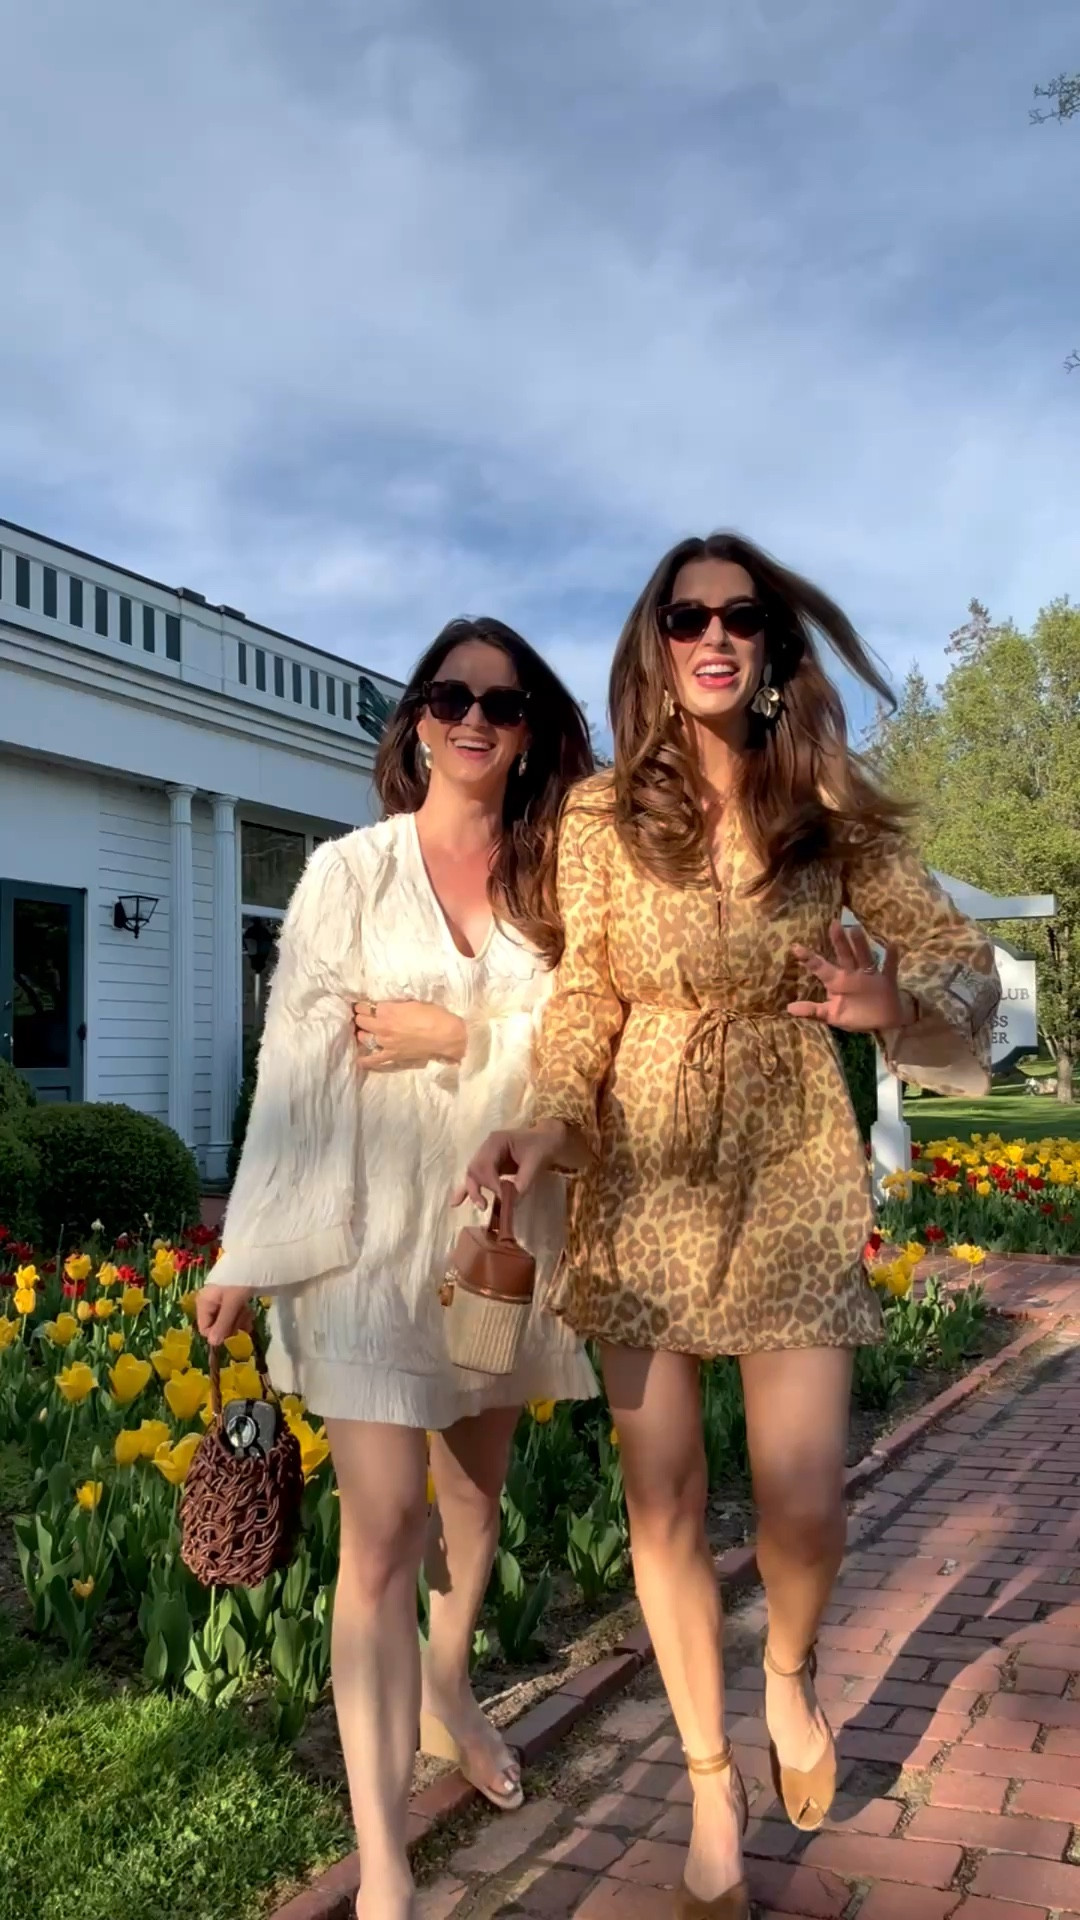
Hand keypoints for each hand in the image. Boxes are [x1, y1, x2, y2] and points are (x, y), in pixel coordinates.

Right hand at [196, 1284, 254, 1345]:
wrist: (253, 1258)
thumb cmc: (239, 1280)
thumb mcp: (232, 1303)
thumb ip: (223, 1324)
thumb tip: (213, 1344)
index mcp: (204, 1303)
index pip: (205, 1329)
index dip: (219, 1333)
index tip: (234, 1329)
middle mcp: (209, 1303)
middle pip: (216, 1325)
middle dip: (231, 1326)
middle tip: (244, 1318)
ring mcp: (220, 1300)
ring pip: (227, 1320)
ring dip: (238, 1321)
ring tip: (249, 1314)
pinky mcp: (231, 1298)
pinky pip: (233, 1313)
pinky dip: (241, 1315)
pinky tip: (250, 1312)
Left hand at [353, 999, 465, 1070]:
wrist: (446, 1035)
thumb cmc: (434, 1015)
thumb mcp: (412, 1003)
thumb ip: (395, 1006)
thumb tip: (386, 1007)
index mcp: (387, 1010)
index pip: (365, 1006)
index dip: (364, 1005)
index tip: (364, 1005)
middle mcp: (382, 1026)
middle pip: (361, 1021)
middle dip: (361, 1017)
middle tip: (365, 1016)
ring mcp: (385, 1042)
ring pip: (363, 1037)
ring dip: (363, 1033)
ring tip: (365, 1031)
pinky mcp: (392, 1055)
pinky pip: (374, 1060)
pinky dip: (365, 1060)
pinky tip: (359, 1060)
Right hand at [452, 1123, 569, 1207]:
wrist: (547, 1141)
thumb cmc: (542, 1147)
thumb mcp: (536, 1163)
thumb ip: (523, 1181)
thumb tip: (511, 1202)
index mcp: (496, 1141)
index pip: (485, 1164)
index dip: (491, 1183)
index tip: (503, 1197)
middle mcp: (487, 1147)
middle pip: (474, 1169)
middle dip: (478, 1188)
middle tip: (486, 1205)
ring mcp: (486, 1156)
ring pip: (473, 1175)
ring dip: (473, 1191)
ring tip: (481, 1206)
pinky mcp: (490, 1166)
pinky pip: (476, 1178)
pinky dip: (467, 1190)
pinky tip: (456, 1202)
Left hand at [787, 921, 913, 1032]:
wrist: (882, 1022)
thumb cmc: (855, 1014)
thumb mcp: (832, 1015)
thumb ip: (813, 1011)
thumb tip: (788, 1009)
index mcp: (836, 981)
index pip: (820, 967)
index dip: (809, 958)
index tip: (795, 947)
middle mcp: (851, 973)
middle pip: (844, 955)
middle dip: (839, 941)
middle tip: (833, 924)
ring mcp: (869, 975)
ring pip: (864, 957)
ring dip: (860, 944)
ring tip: (855, 929)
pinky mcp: (886, 981)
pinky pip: (889, 968)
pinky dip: (892, 958)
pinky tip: (892, 945)